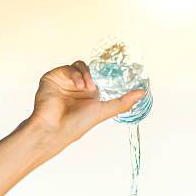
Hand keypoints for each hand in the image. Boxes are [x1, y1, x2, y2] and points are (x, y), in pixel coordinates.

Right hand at [28, 60, 145, 154]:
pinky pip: (67, 68)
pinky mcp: (53, 77)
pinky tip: (79, 86)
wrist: (55, 129)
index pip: (99, 77)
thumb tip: (142, 93)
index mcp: (88, 94)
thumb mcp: (104, 111)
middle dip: (96, 75)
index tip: (119, 72)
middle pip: (90, 69)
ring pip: (79, 66)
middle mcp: (77, 87)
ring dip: (86, 75)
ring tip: (88, 88)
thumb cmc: (76, 125)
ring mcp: (65, 82)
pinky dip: (75, 75)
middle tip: (97, 85)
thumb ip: (122, 102)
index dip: (107, 74)